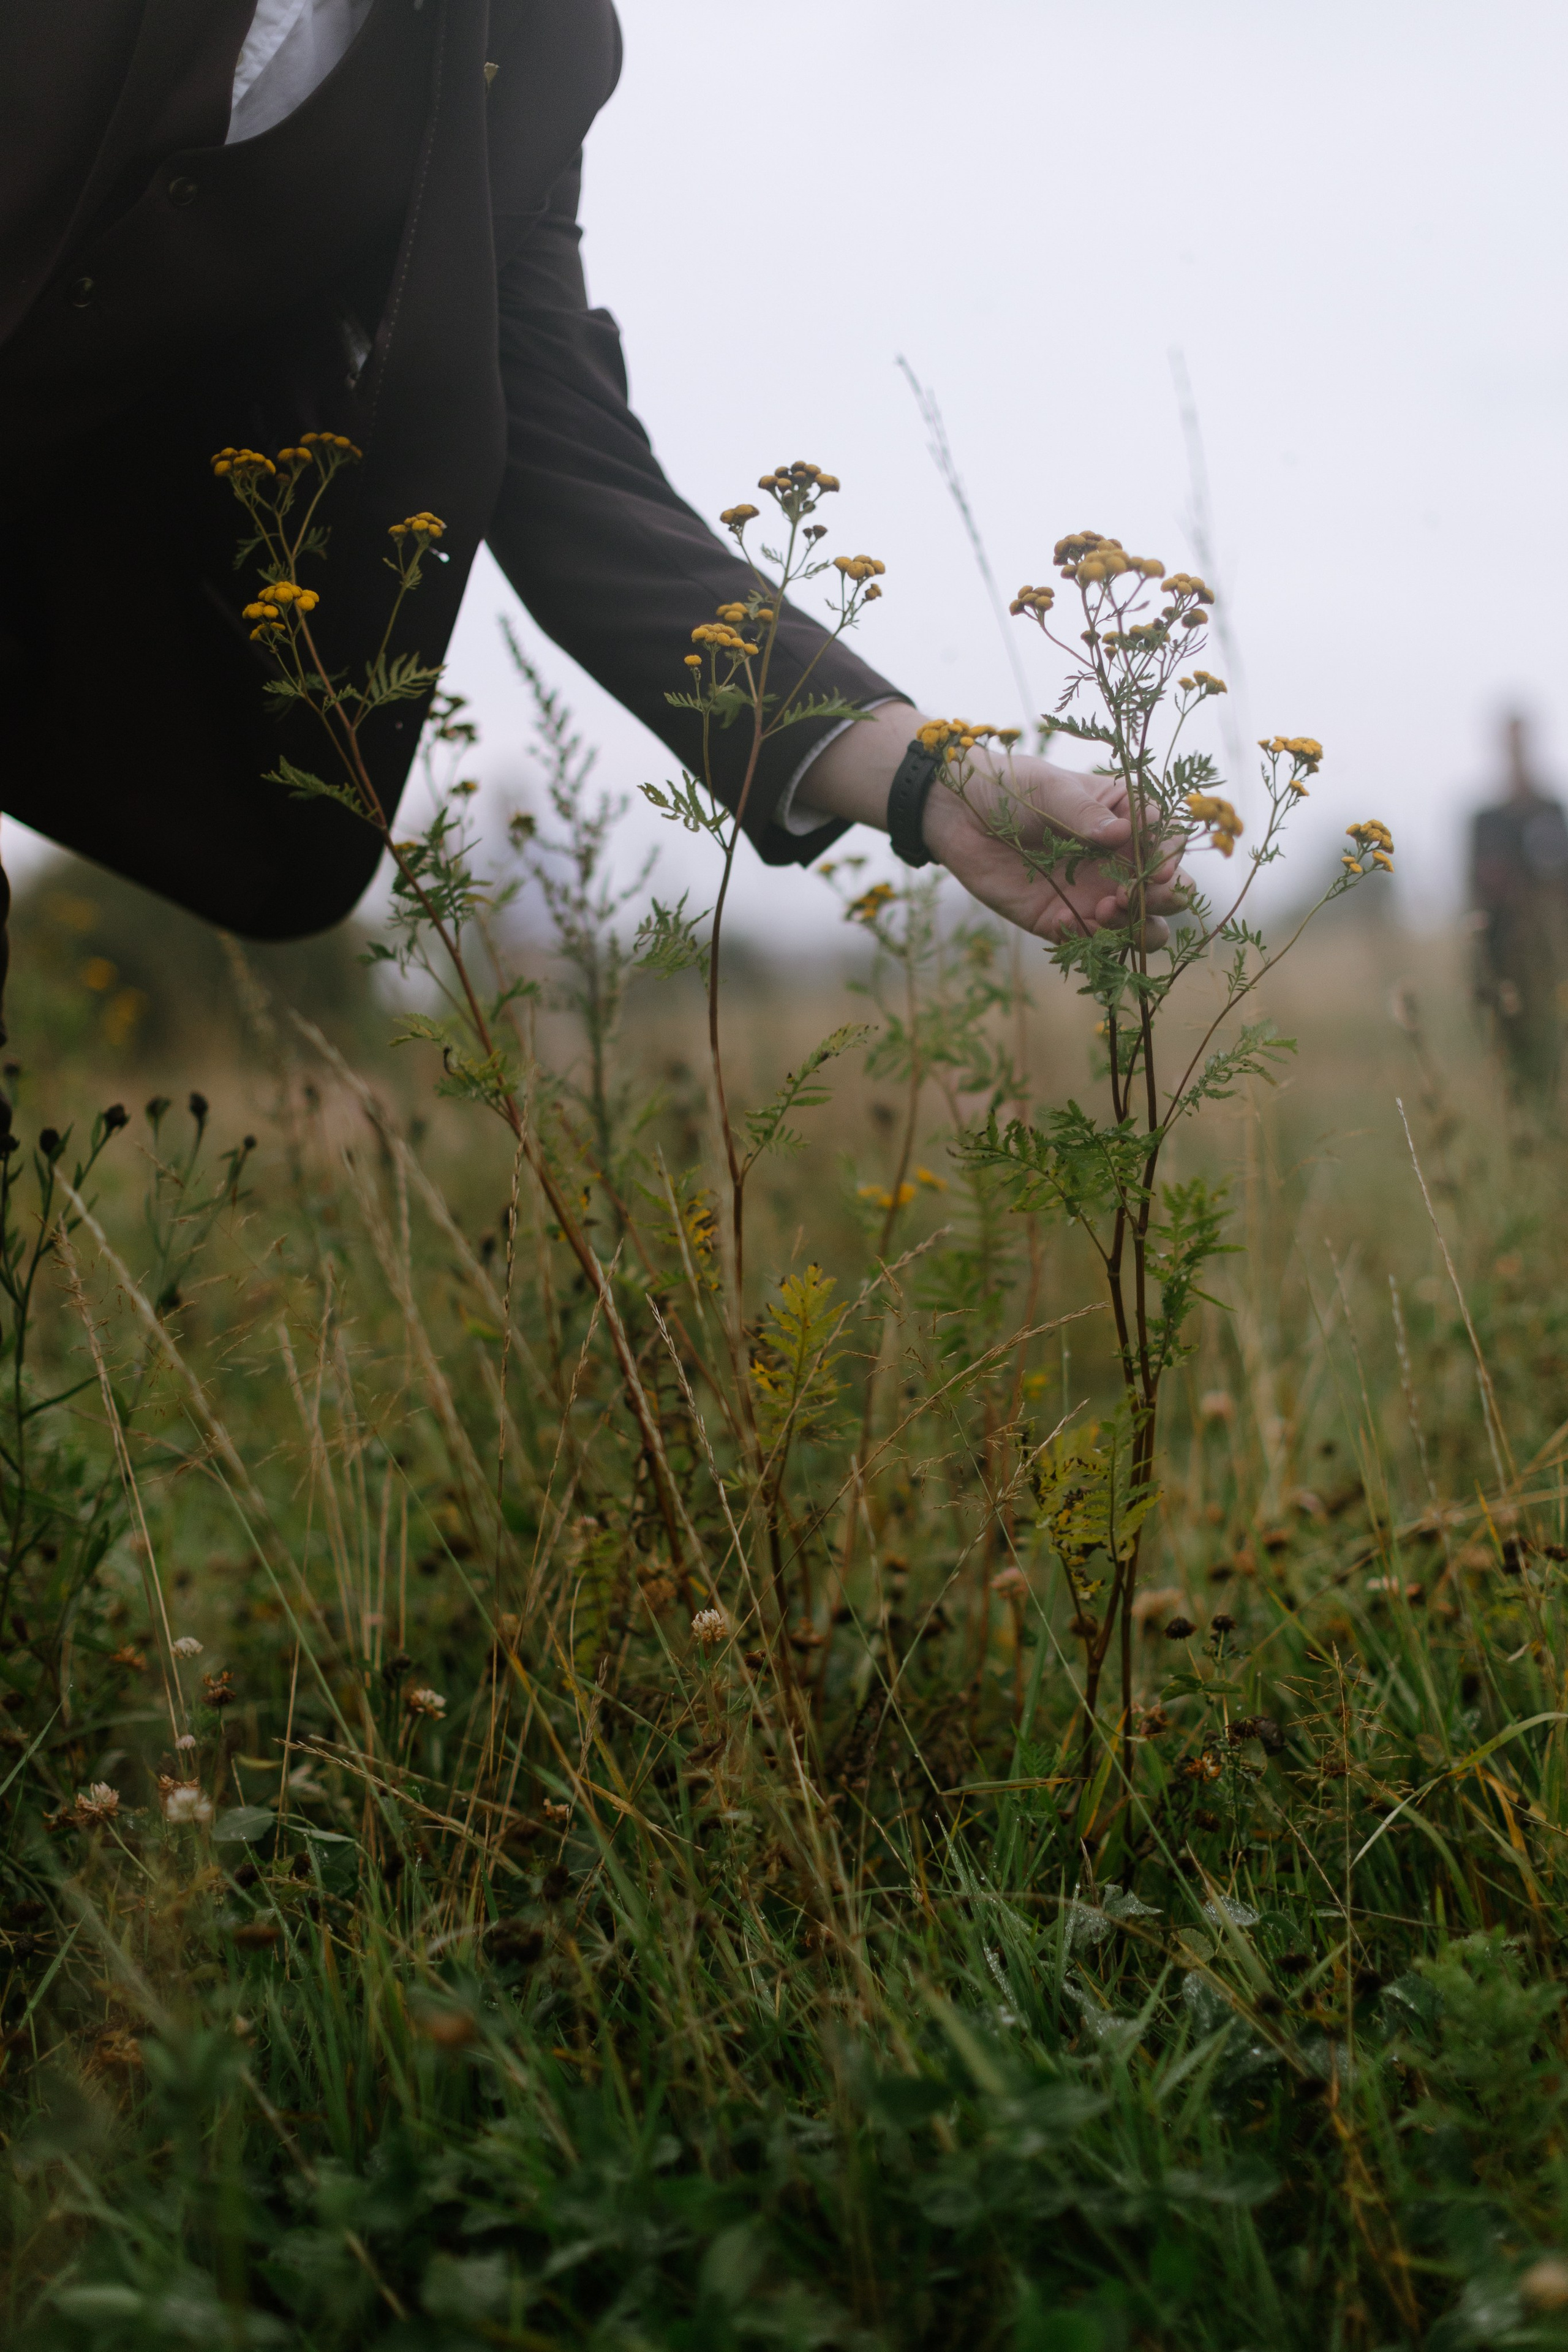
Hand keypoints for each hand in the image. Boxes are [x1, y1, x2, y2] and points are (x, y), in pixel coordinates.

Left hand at [920, 746, 1187, 946]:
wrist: (959, 814)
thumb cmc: (1012, 787)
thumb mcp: (1051, 789)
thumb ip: (1085, 813)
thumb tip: (1122, 834)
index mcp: (1127, 820)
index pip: (1168, 842)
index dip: (1169, 858)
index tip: (1154, 868)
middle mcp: (1119, 861)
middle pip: (1168, 890)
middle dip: (1163, 898)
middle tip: (1132, 895)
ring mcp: (1096, 894)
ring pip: (1143, 926)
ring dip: (1137, 927)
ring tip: (1103, 911)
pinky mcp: (1065, 922)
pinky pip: (1093, 944)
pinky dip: (1089, 942)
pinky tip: (1062, 922)